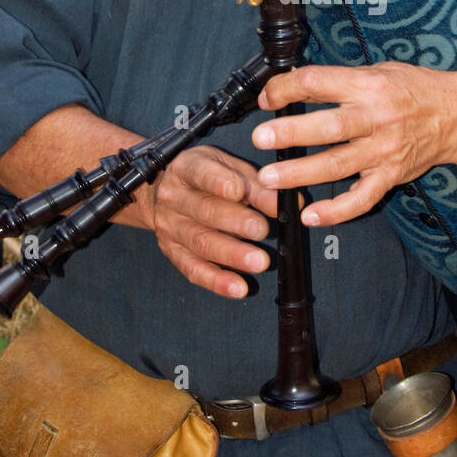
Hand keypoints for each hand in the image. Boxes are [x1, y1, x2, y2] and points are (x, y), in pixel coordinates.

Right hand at [138, 146, 278, 298]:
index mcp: (186, 168)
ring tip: (260, 262)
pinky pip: (193, 269)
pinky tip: (239, 288)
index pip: (200, 173)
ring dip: (232, 255)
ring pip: (200, 242)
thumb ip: (259, 186)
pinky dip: (217, 281)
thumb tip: (293, 204)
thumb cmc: (208, 177)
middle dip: (235, 222)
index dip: (219, 182)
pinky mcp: (172, 252)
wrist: (163, 192)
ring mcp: (169, 227)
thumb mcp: (229, 169)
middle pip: (204, 211)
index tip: (239, 192)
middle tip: (262, 230)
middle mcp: (173, 197)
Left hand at [252, 63, 456, 227]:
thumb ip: (339, 80)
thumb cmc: (414, 89)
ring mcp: (384, 150)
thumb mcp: (377, 71)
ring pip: (338, 164)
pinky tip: (311, 216)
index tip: (267, 98)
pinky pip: (362, 199)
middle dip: (291, 133)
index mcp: (368, 85)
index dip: (286, 89)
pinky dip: (337, 211)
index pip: (318, 82)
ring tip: (270, 179)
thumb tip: (294, 86)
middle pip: (328, 127)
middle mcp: (376, 118)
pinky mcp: (391, 176)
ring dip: (301, 173)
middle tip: (261, 138)